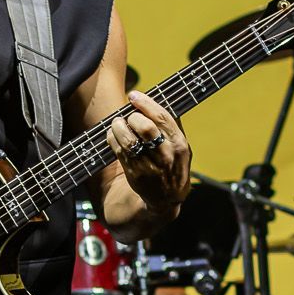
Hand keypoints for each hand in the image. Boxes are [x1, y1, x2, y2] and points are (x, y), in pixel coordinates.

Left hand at [106, 88, 191, 214]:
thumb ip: (170, 127)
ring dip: (118, 127)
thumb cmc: (173, 166)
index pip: (161, 118)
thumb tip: (152, 103)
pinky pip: (119, 151)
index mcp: (179, 144)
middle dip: (133, 117)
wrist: (167, 199)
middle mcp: (165, 155)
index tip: (134, 95)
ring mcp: (149, 166)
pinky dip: (113, 139)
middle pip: (145, 128)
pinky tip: (114, 135)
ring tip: (117, 123)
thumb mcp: (181, 147)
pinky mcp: (134, 173)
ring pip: (129, 140)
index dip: (145, 103)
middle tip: (129, 116)